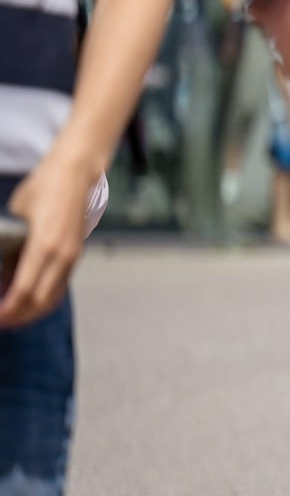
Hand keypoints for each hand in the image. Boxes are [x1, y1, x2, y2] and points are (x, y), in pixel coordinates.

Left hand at [1, 154, 92, 326]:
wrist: (76, 173)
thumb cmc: (45, 187)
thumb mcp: (16, 212)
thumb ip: (9, 241)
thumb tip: (3, 267)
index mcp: (45, 245)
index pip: (24, 290)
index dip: (8, 309)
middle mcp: (62, 255)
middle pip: (40, 301)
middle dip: (18, 316)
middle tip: (1, 321)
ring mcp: (72, 256)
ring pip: (53, 297)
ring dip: (33, 311)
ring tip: (13, 316)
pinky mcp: (75, 254)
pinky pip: (60, 286)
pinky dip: (44, 299)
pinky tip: (29, 299)